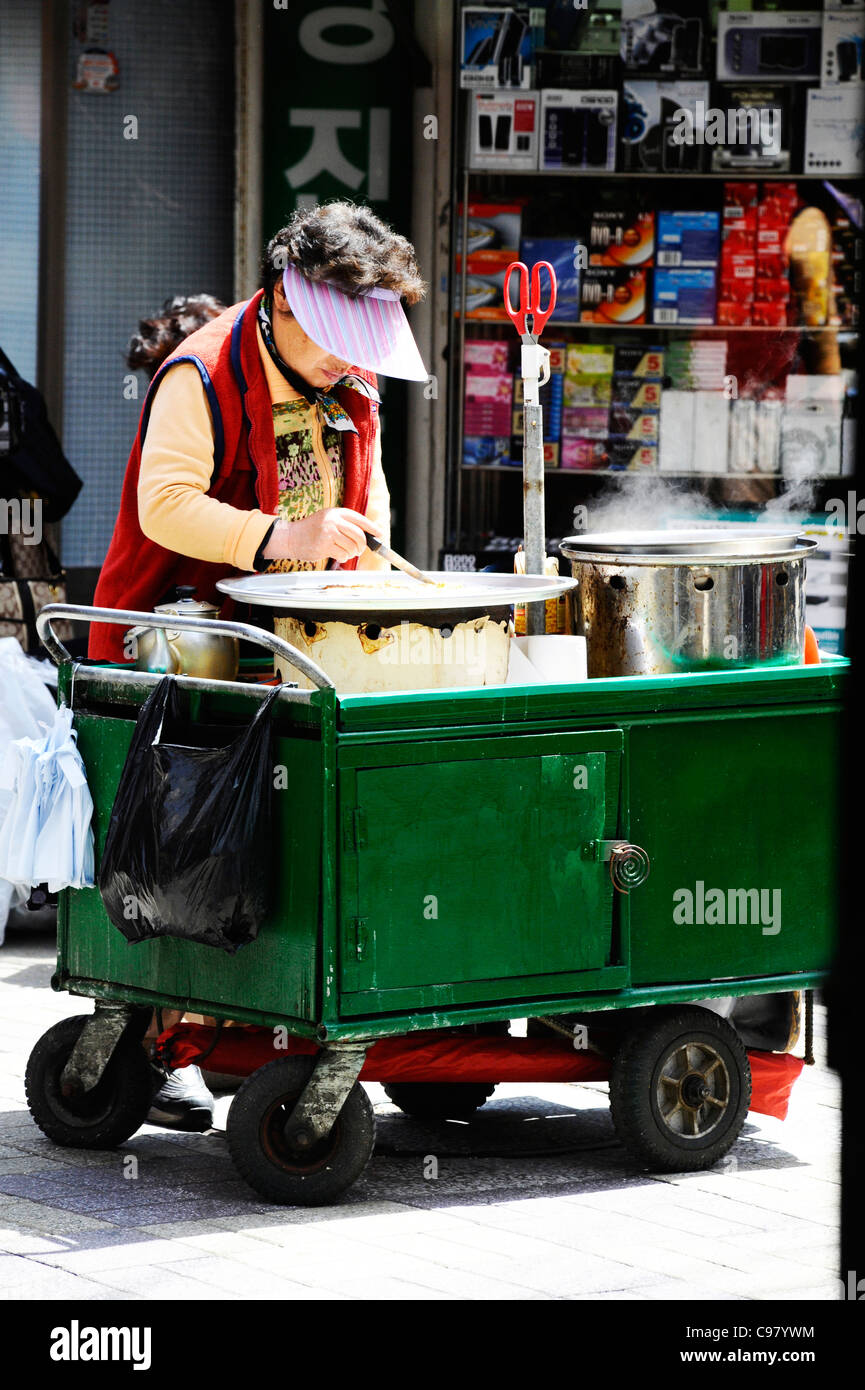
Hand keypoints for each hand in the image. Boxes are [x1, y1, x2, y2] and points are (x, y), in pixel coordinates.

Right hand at [261, 508, 381, 565]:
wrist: (291, 537)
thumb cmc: (312, 530)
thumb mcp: (328, 520)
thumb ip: (344, 524)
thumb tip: (367, 535)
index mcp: (336, 512)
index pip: (360, 519)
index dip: (372, 528)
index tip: (379, 534)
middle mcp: (333, 520)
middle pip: (359, 535)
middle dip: (362, 545)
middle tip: (359, 550)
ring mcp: (328, 533)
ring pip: (352, 547)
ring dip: (351, 553)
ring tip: (344, 552)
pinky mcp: (324, 545)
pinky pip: (343, 554)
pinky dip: (343, 557)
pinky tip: (336, 554)